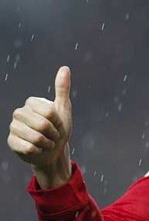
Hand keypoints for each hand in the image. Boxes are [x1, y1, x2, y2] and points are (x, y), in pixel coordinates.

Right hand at [7, 66, 72, 184]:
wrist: (53, 151)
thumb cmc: (58, 129)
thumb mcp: (63, 109)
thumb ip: (62, 89)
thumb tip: (65, 68)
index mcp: (31, 102)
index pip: (49, 112)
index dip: (58, 122)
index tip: (58, 124)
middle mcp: (19, 112)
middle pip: (42, 125)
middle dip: (53, 134)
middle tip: (53, 136)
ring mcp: (13, 127)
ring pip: (35, 137)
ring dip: (47, 144)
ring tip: (46, 143)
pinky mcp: (11, 142)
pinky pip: (28, 148)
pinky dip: (38, 152)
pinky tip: (38, 150)